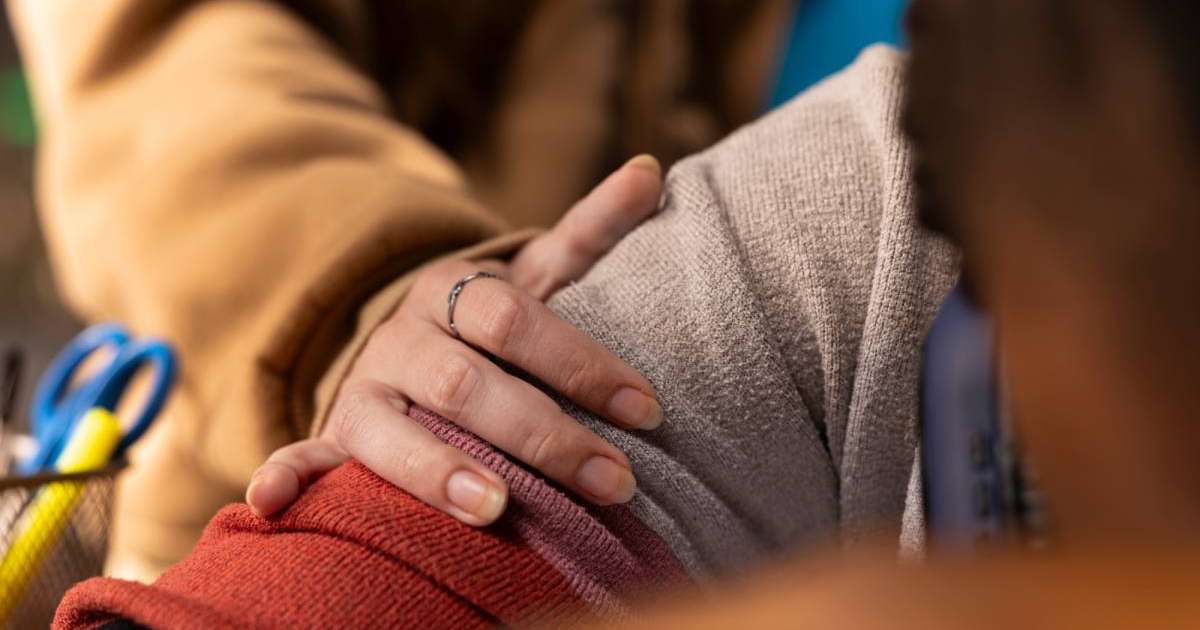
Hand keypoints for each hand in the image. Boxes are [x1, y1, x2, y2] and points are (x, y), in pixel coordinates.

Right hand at [248, 155, 663, 524]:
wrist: (406, 338)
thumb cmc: (488, 322)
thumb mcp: (533, 275)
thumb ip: (590, 232)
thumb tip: (651, 168)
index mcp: (454, 293)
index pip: (515, 320)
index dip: (580, 363)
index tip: (647, 411)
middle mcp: (403, 340)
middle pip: (466, 384)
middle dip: (542, 436)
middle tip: (615, 484)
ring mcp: (363, 391)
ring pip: (391, 430)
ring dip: (437, 471)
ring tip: (496, 510)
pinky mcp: (334, 437)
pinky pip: (301, 454)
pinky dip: (283, 478)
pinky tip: (270, 507)